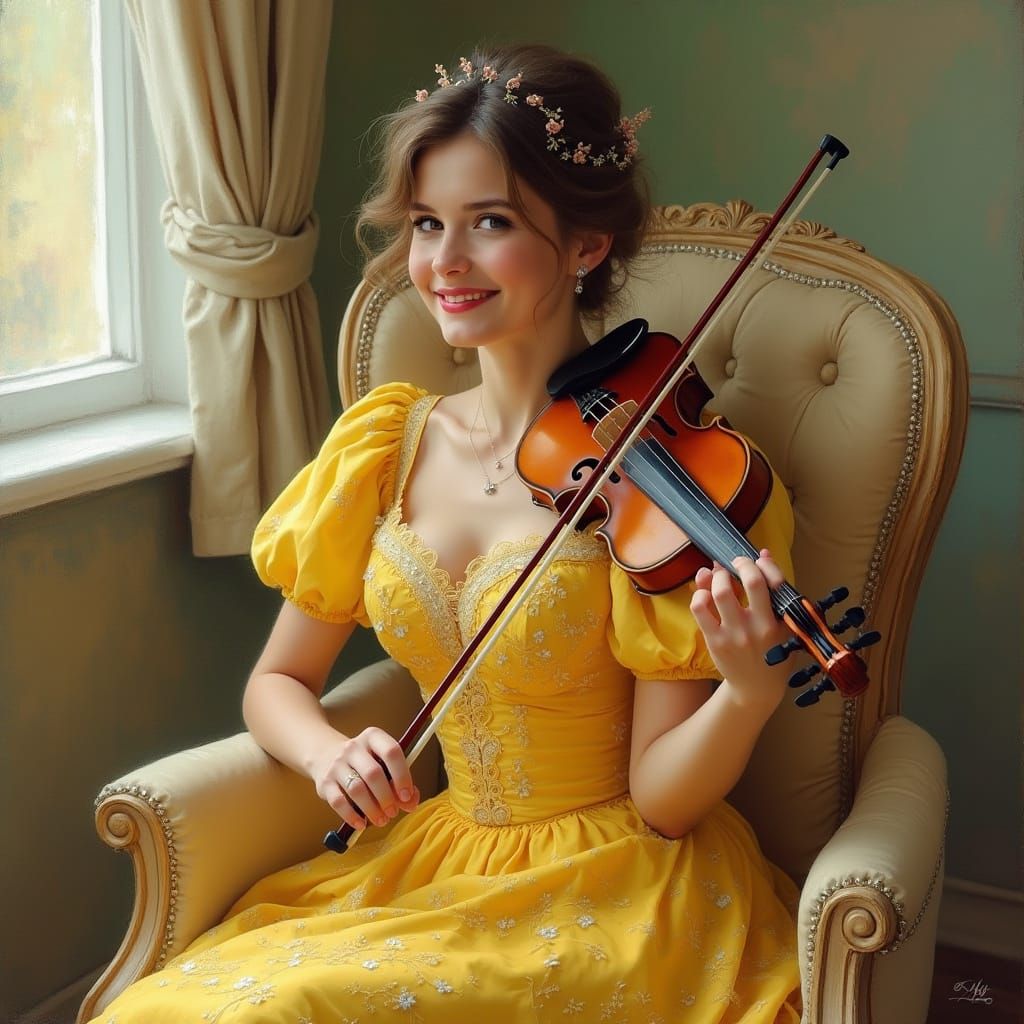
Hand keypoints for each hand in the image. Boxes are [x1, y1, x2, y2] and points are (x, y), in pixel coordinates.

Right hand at [311, 727, 419, 830]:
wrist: (325, 755)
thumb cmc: (364, 762)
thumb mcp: (383, 763)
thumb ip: (400, 781)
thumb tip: (411, 803)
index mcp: (373, 737)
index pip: (391, 751)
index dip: (402, 775)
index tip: (406, 795)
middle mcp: (353, 747)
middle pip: (373, 773)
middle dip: (386, 797)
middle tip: (393, 812)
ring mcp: (337, 764)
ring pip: (356, 789)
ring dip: (372, 809)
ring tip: (381, 820)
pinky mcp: (325, 782)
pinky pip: (338, 802)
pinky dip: (352, 816)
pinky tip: (361, 823)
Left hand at [689, 549, 790, 716]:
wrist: (756, 689)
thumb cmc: (773, 653)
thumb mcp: (784, 625)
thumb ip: (775, 591)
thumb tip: (764, 553)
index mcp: (780, 622)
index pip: (775, 581)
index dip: (764, 563)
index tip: (758, 560)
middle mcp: (758, 627)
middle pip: (749, 581)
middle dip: (741, 563)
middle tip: (736, 563)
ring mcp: (734, 634)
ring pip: (720, 592)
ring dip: (717, 576)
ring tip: (719, 575)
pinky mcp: (715, 641)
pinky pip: (700, 608)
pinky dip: (699, 594)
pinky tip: (705, 594)